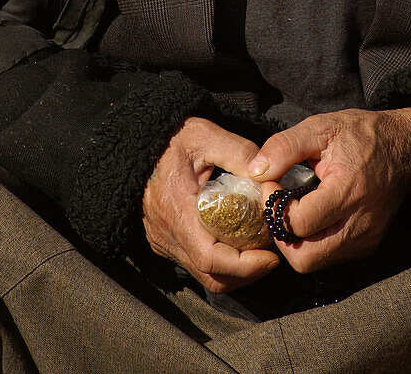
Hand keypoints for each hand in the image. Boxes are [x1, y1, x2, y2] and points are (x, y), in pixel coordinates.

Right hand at [142, 116, 279, 292]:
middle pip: (211, 275)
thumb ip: (239, 153)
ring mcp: (164, 241)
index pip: (211, 258)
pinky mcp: (164, 241)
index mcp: (177, 210)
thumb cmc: (173, 138)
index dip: (246, 265)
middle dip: (247, 271)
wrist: (137, 142)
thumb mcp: (206, 135)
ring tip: (259, 247)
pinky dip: (221, 260)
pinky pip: (195, 263)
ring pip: (204, 274)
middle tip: (273, 252)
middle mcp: (167, 234)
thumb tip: (269, 177)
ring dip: (235, 269)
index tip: (272, 255)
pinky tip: (238, 239)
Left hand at [248, 107, 410, 273]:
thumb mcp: (321, 127)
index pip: (300, 223)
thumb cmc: (361, 134)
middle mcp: (360, 223)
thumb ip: (284, 147)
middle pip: (305, 258)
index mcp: (348, 191)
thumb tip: (255, 171)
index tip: (272, 184)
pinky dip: (314, 242)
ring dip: (296, 241)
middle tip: (277, 207)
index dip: (276, 207)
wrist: (404, 148)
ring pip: (316, 261)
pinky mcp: (368, 245)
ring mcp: (366, 238)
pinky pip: (330, 256)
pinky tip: (312, 215)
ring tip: (293, 209)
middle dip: (282, 235)